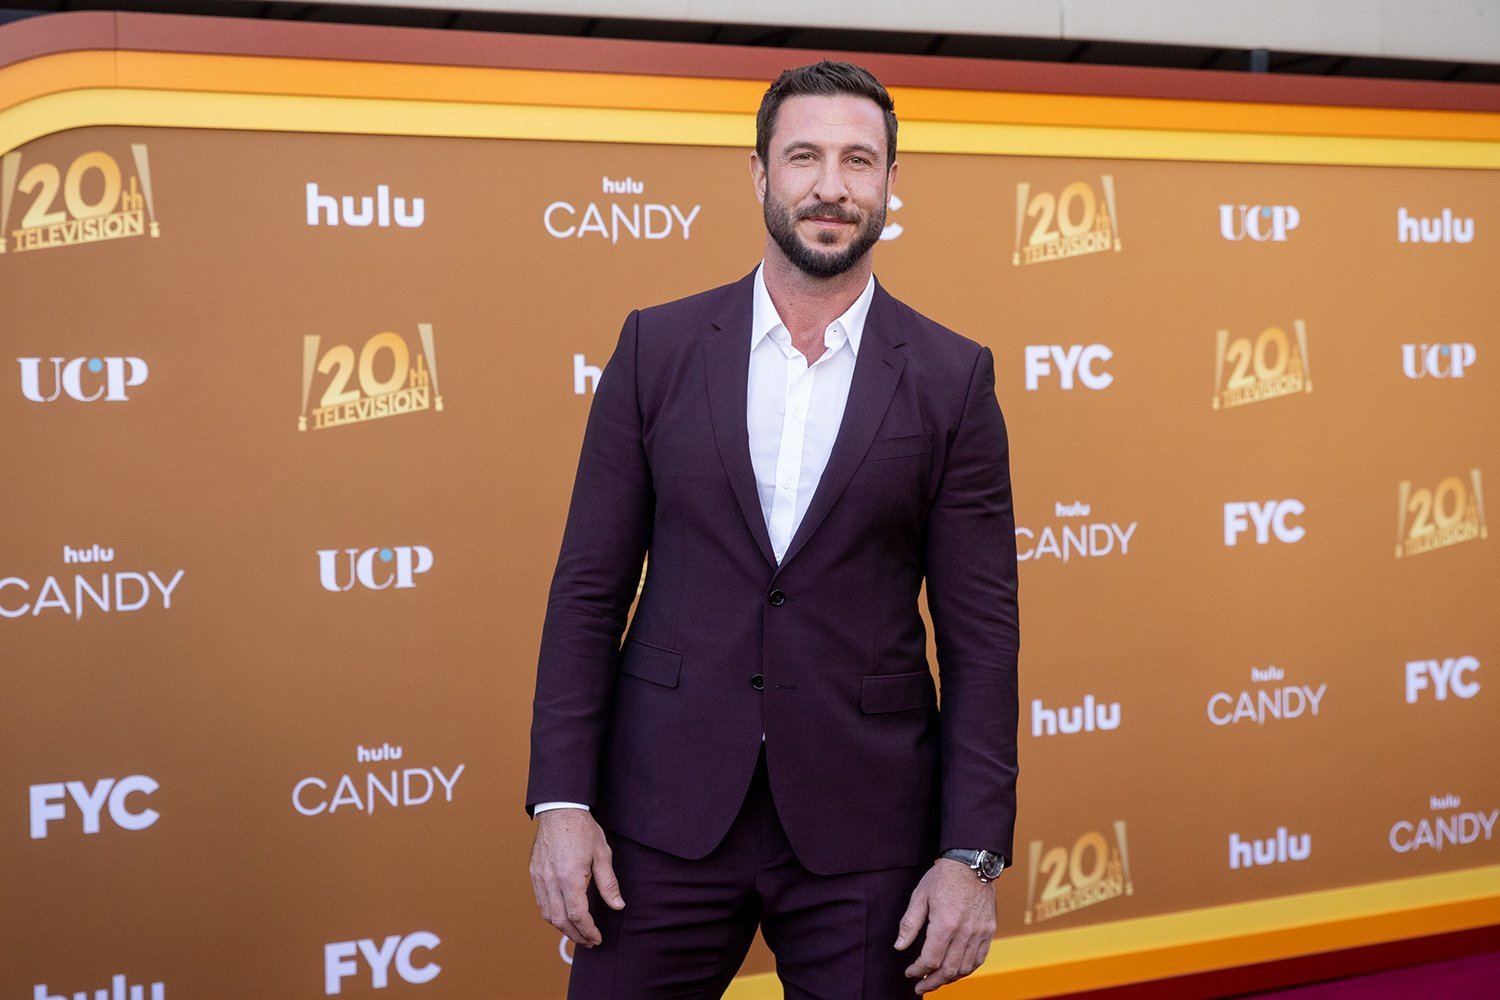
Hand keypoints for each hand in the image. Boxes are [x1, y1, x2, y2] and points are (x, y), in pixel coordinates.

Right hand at [529, 809, 624, 947]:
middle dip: (575, 935)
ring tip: (577, 933)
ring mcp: (540, 877)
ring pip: (547, 914)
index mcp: (569, 877)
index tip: (597, 937)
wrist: (560, 810)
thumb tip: (618, 905)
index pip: (577, 915)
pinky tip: (563, 916)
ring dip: (562, 928)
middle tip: (589, 941)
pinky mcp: (534, 873)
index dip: (588, 930)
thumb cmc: (582, 830)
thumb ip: (608, 883)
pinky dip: (551, 914)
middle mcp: (551, 880)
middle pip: (560, 920)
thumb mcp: (602, 855)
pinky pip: (541, 902)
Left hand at [894, 859, 996, 993]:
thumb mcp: (920, 896)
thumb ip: (909, 924)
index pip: (930, 960)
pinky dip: (966, 969)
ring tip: (936, 979)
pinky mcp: (988, 930)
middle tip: (920, 986)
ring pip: (964, 968)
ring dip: (949, 979)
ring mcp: (979, 932)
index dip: (918, 971)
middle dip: (932, 982)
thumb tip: (899, 947)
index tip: (910, 972)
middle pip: (948, 970)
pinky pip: (979, 959)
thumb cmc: (943, 877)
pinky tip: (955, 970)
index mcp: (945, 923)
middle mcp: (964, 932)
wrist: (972, 863)